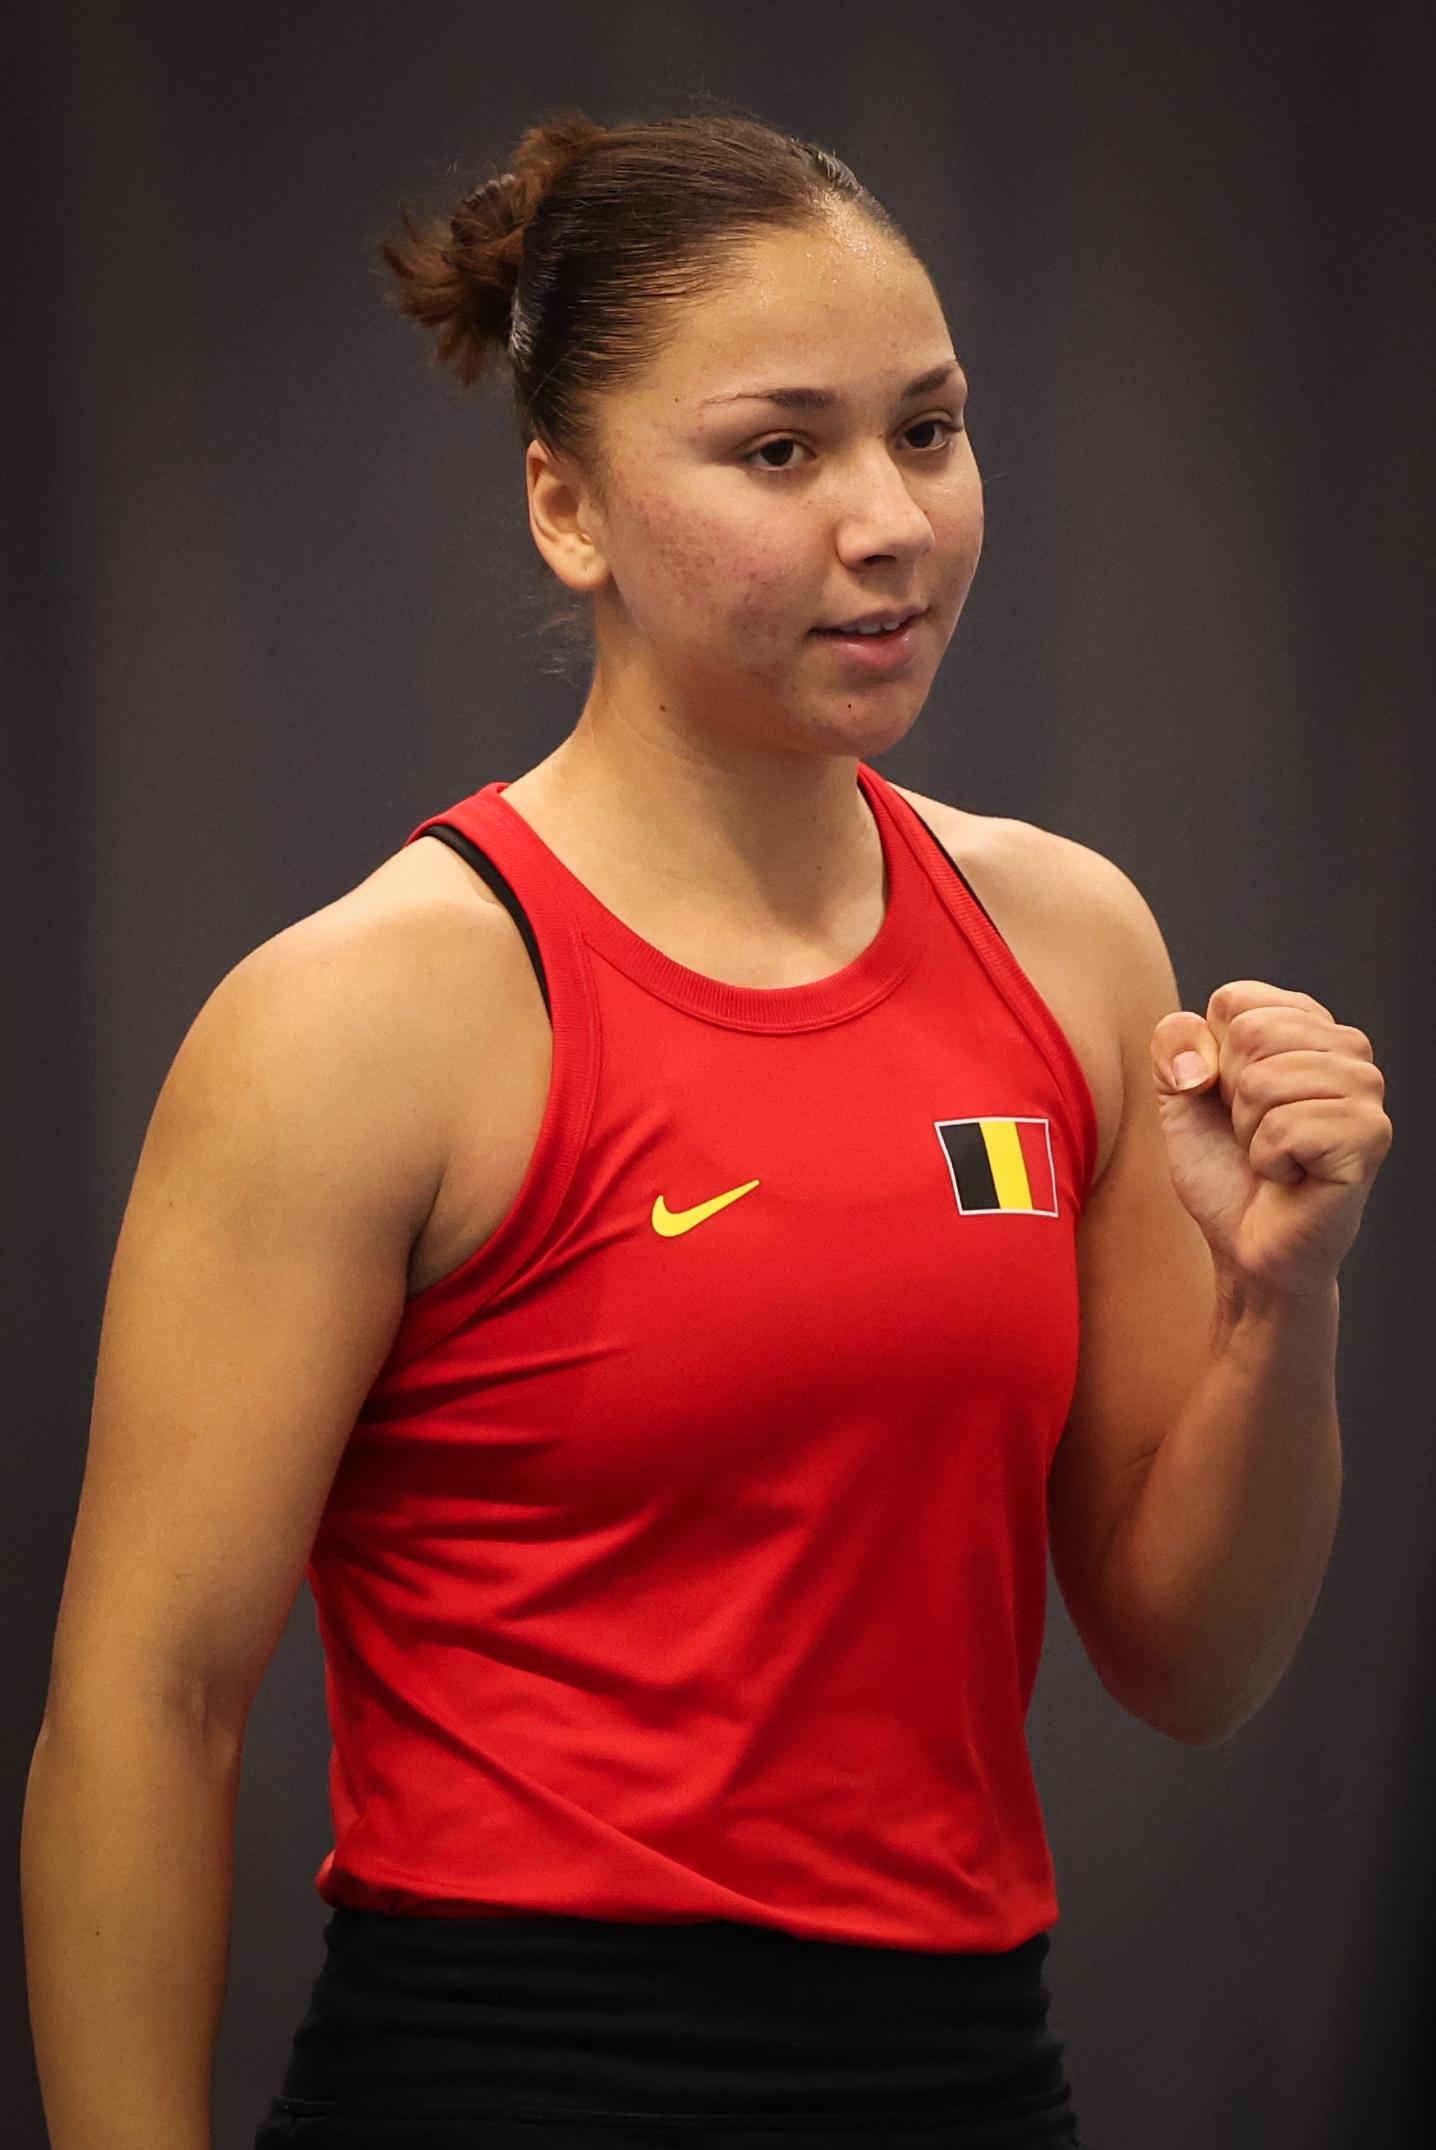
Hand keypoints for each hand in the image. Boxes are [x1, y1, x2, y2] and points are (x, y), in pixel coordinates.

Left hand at [1151, 980, 1391, 1303]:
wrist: (1246, 1244)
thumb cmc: (1223, 1168)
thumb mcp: (1178, 1094)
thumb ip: (1173, 1043)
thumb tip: (1200, 1052)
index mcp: (1306, 1024)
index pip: (1235, 1000)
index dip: (1211, 1057)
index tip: (1229, 1100)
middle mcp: (1346, 1047)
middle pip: (1251, 1034)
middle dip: (1231, 1096)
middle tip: (1254, 1134)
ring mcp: (1365, 1089)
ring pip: (1265, 1080)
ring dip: (1250, 1131)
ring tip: (1273, 1155)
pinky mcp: (1369, 1135)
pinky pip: (1286, 1126)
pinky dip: (1270, 1159)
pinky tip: (1291, 1175)